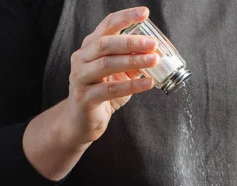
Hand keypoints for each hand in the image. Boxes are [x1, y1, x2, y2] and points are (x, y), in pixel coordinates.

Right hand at [63, 6, 158, 145]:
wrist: (82, 121)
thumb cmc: (102, 94)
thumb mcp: (119, 74)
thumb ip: (132, 62)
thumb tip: (156, 53)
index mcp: (90, 47)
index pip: (107, 25)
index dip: (125, 17)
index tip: (144, 12)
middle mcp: (81, 58)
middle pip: (105, 43)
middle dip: (131, 42)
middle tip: (153, 43)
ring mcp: (80, 77)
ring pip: (106, 64)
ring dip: (133, 61)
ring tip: (154, 61)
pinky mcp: (84, 97)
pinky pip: (110, 90)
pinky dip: (131, 85)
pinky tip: (147, 83)